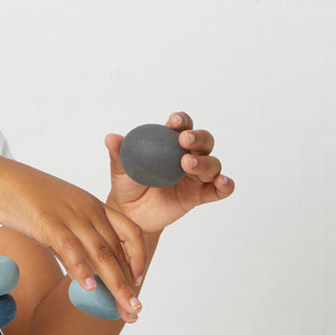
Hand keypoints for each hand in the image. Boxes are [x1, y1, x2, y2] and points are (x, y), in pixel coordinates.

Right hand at [0, 158, 145, 322]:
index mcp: (93, 206)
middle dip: (128, 284)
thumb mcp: (59, 217)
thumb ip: (74, 242)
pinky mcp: (48, 221)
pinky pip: (70, 248)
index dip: (138, 257)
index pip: (130, 232)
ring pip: (100, 253)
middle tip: (135, 311)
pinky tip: (89, 288)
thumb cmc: (26, 198)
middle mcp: (88, 210)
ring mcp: (69, 215)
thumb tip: (84, 272)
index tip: (138, 280)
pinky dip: (81, 269)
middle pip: (117, 251)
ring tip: (124, 308)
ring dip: (115, 284)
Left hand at [105, 111, 233, 235]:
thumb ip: (118, 153)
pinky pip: (218, 190)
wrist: (130, 213)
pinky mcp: (200, 195)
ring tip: (187, 163)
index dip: (182, 121)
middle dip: (198, 137)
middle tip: (184, 140)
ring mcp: (195, 176)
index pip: (182, 126)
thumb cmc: (127, 184)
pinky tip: (222, 182)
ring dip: (204, 161)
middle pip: (204, 141)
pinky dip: (225, 185)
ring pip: (212, 164)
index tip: (174, 122)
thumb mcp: (120, 168)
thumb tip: (111, 138)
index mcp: (169, 143)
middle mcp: (187, 155)